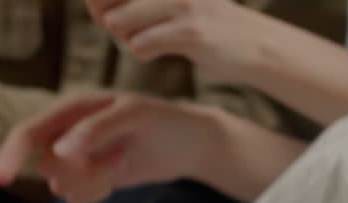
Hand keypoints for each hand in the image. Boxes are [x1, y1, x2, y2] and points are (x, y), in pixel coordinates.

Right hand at [0, 91, 219, 202]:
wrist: (189, 145)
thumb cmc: (165, 121)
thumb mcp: (136, 116)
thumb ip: (97, 128)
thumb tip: (59, 149)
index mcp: (71, 107)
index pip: (30, 131)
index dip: (13, 154)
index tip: (2, 179)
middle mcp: (67, 131)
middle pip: (47, 165)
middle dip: (81, 172)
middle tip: (117, 156)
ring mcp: (76, 156)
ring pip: (59, 184)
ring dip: (92, 182)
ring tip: (122, 160)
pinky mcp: (89, 178)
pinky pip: (75, 197)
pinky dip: (96, 193)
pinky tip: (119, 174)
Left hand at [88, 0, 264, 82]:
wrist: (255, 43)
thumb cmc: (206, 24)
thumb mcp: (173, 1)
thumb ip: (137, 2)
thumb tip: (93, 7)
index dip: (100, 2)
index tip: (111, 13)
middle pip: (106, 0)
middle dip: (110, 20)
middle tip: (129, 30)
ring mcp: (182, 3)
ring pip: (119, 23)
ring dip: (126, 38)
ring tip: (146, 40)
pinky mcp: (191, 31)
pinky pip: (140, 45)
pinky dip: (143, 52)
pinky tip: (156, 52)